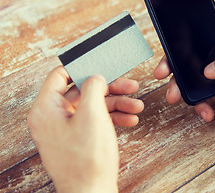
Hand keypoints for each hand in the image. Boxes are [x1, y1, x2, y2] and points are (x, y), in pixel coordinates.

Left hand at [27, 66, 143, 191]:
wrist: (92, 192)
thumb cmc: (87, 159)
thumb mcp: (93, 114)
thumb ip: (93, 88)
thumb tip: (95, 77)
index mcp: (46, 109)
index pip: (60, 76)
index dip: (82, 68)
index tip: (102, 66)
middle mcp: (53, 118)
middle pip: (82, 91)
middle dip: (110, 89)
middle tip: (130, 86)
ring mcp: (65, 130)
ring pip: (92, 106)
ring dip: (117, 104)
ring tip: (136, 106)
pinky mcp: (78, 140)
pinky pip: (94, 121)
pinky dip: (112, 118)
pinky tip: (130, 120)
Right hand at [154, 18, 214, 138]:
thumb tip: (208, 68)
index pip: (212, 26)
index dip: (192, 28)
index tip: (174, 38)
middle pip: (196, 53)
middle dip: (177, 63)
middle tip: (163, 73)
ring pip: (196, 75)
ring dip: (183, 86)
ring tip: (175, 97)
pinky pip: (205, 95)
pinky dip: (201, 104)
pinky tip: (206, 112)